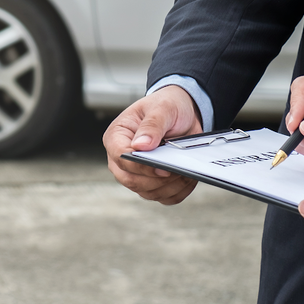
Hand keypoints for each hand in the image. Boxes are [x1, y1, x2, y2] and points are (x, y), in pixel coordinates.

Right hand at [103, 85, 202, 204]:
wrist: (183, 113)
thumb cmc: (167, 106)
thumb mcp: (162, 108)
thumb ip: (152, 125)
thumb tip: (141, 146)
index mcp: (116, 137)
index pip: (120, 158)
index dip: (140, 166)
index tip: (162, 167)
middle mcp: (122, 158)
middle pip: (131, 181)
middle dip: (156, 179)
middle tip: (176, 169)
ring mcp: (136, 173)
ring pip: (147, 192)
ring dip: (169, 186)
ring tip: (185, 170)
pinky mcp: (152, 182)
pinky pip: (163, 197)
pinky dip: (178, 191)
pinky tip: (187, 177)